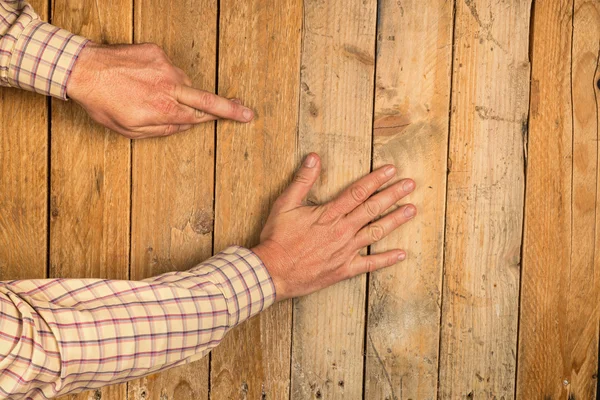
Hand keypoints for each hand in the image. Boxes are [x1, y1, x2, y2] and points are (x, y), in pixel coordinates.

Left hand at [66, 43, 253, 138]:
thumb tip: (185, 126)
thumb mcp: (130, 130)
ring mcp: (164, 67)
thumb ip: (162, 130)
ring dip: (176, 90)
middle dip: (230, 107)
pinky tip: (142, 78)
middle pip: (207, 99)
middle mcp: (169, 87)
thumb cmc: (103, 103)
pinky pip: (168, 68)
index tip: (242, 116)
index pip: (200, 116)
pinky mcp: (156, 52)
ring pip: (183, 83)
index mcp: (164, 111)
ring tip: (149, 93)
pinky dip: (161, 75)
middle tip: (247, 111)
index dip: (221, 117)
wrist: (81, 69)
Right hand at [252, 153, 416, 300]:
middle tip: (410, 185)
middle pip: (372, 209)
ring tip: (412, 210)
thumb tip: (314, 158)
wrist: (273, 272)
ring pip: (375, 232)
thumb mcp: (284, 205)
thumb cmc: (277, 239)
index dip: (376, 179)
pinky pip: (369, 264)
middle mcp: (341, 231)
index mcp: (328, 214)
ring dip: (395, 221)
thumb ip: (302, 181)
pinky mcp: (343, 269)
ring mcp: (345, 251)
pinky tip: (401, 254)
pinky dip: (386, 260)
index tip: (391, 170)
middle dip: (393, 195)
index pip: (358, 192)